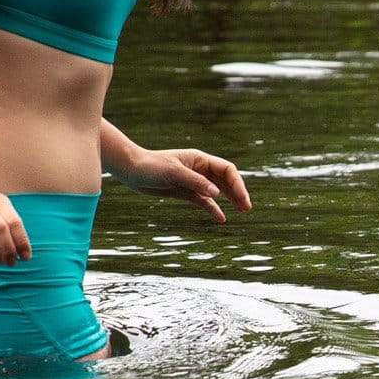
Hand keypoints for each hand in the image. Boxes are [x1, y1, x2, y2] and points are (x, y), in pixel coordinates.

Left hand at [114, 145, 250, 218]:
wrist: (131, 170)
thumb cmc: (150, 167)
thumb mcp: (173, 173)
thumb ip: (195, 182)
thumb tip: (217, 194)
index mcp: (200, 159)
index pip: (226, 170)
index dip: (237, 183)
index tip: (242, 199)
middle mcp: (200, 169)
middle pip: (226, 181)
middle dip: (238, 193)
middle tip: (246, 208)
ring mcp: (193, 181)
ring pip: (218, 191)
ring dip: (230, 200)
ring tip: (242, 211)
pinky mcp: (186, 192)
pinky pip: (204, 201)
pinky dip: (213, 209)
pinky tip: (221, 219)